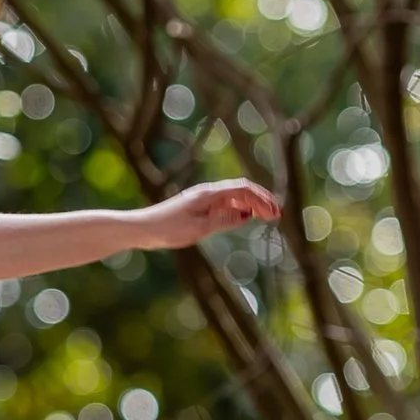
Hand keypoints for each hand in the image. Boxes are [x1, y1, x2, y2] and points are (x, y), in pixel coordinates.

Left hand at [142, 178, 279, 252]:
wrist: (142, 228)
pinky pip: (224, 203)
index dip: (261, 199)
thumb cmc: (168, 229)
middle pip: (241, 190)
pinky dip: (239, 208)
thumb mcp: (199, 228)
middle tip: (276, 214)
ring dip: (252, 204)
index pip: (243, 189)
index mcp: (209, 194)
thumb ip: (224, 220)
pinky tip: (245, 217)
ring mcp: (203, 198)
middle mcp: (207, 192)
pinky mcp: (198, 206)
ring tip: (266, 216)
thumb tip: (248, 214)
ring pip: (234, 196)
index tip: (275, 212)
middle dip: (261, 199)